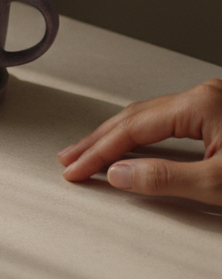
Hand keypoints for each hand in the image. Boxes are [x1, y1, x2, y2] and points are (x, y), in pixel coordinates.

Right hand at [59, 79, 221, 205]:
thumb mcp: (217, 181)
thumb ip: (166, 178)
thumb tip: (120, 174)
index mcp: (200, 105)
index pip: (133, 129)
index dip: (99, 152)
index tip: (77, 169)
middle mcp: (203, 97)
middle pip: (135, 117)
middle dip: (98, 140)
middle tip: (71, 159)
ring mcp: (210, 103)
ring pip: (148, 117)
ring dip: (115, 136)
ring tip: (89, 152)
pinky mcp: (216, 114)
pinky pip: (165, 121)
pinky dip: (140, 135)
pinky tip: (127, 144)